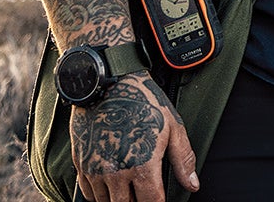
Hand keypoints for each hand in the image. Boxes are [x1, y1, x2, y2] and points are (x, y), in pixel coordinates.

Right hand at [71, 73, 198, 201]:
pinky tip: (110, 184)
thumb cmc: (143, 101)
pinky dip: (99, 194)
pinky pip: (88, 193)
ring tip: (128, 186)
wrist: (109, 83)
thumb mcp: (173, 127)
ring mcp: (96, 169)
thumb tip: (192, 185)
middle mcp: (117, 172)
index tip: (159, 200)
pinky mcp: (81, 163)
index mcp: (143, 166)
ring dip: (118, 199)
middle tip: (143, 191)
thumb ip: (183, 160)